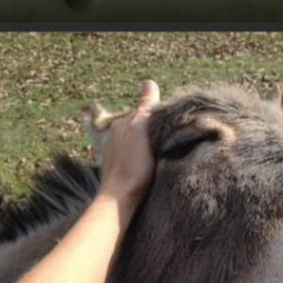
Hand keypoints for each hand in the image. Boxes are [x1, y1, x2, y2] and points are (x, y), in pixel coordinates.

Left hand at [98, 80, 159, 207]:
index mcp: (119, 123)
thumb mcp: (142, 130)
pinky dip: (139, 158)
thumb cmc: (133, 165)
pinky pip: (131, 157)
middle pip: (138, 127)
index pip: (143, 112)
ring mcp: (112, 153)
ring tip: (159, 154)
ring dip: (145, 145)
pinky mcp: (116, 170)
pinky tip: (147, 166)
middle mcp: (113, 136)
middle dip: (150, 131)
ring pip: (135, 142)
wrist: (119, 200)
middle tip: (166, 141)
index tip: (170, 126)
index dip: (157, 117)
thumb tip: (149, 82)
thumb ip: (145, 107)